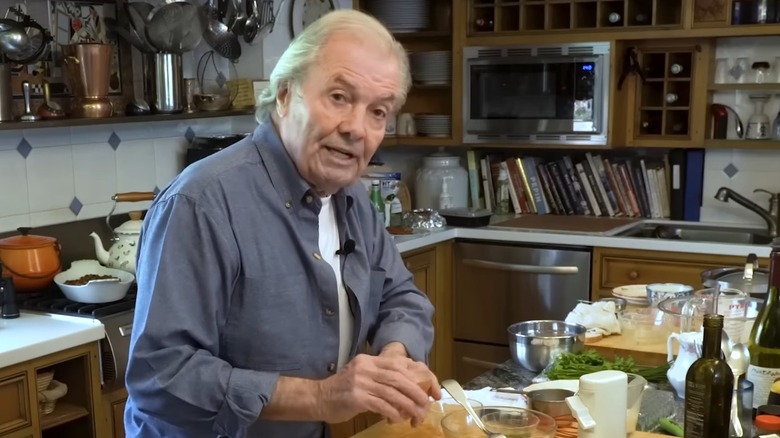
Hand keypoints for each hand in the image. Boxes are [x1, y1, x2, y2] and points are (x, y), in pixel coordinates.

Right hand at [316, 353, 439, 425]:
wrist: (317, 398)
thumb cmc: (342, 390)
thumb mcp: (361, 376)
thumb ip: (380, 377)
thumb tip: (407, 387)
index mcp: (368, 360)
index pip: (397, 364)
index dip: (414, 375)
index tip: (424, 387)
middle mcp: (365, 368)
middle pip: (398, 377)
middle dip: (415, 391)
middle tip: (425, 403)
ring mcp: (360, 382)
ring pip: (392, 392)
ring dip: (408, 405)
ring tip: (416, 414)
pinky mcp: (357, 397)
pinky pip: (382, 404)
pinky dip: (393, 412)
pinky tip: (398, 418)